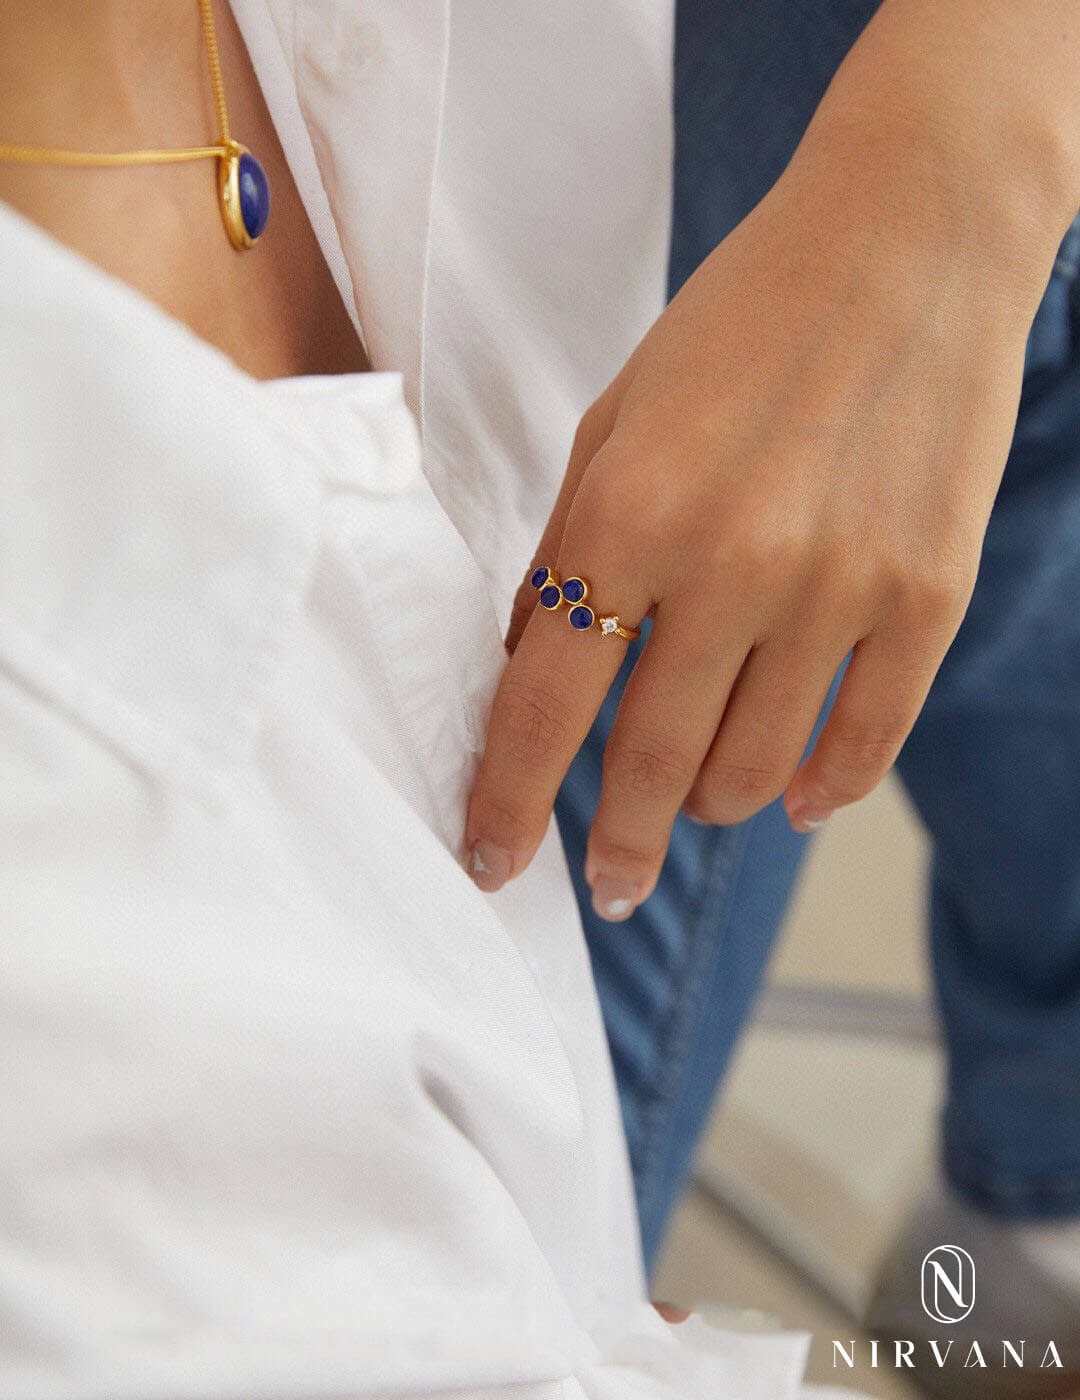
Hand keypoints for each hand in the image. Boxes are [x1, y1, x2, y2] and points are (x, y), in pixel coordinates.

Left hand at [466, 79, 1065, 920]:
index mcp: (629, 513)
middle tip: (611, 881)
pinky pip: (864, 745)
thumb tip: (532, 669)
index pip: (544, 706)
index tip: (491, 861)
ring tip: (696, 803)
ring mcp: (840, 587)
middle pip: (651, 763)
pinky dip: (819, 792)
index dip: (510, 802)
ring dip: (710, 809)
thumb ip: (569, 550)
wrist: (906, 240)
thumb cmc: (739, 326)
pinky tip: (790, 800)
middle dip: (620, 844)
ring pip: (754, 771)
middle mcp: (732, 564)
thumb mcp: (614, 422)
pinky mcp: (927, 596)